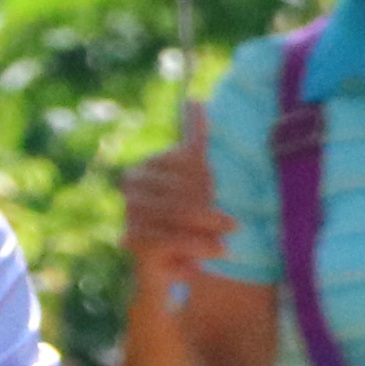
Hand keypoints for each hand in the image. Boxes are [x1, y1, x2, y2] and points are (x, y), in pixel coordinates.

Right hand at [119, 137, 235, 304]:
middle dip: (211, 211)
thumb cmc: (185, 217)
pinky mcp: (133, 241)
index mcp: (146, 166)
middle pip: (184, 192)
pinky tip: (203, 264)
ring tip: (227, 248)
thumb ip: (195, 138)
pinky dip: (192, 252)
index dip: (209, 181)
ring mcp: (130, 213)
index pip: (188, 164)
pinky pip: (171, 242)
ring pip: (181, 218)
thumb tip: (195, 99)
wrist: (164, 266)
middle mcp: (132, 186)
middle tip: (235, 225)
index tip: (223, 196)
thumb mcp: (194, 176)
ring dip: (207, 235)